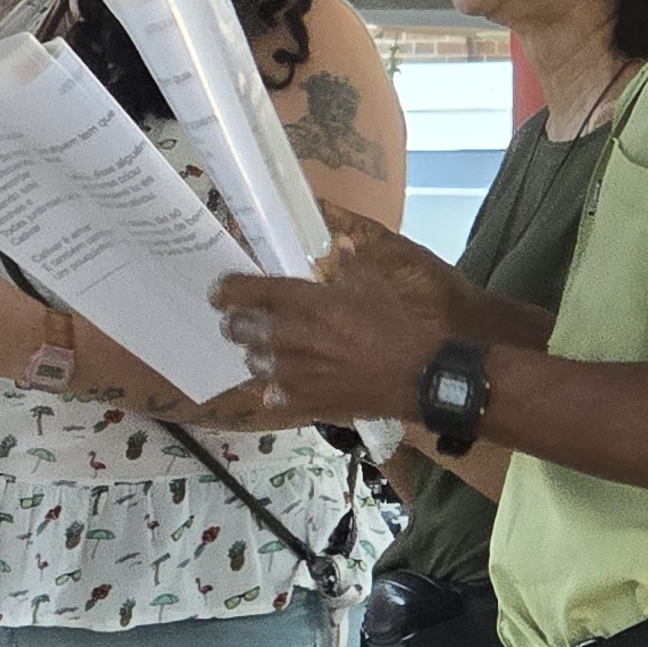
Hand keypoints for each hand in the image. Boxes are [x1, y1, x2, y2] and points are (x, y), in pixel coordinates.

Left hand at [214, 215, 476, 425]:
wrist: (430, 375)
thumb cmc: (406, 321)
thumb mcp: (376, 278)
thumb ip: (346, 262)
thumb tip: (333, 243)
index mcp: (309, 303)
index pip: (253, 292)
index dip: (229, 289)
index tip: (218, 290)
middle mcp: (295, 339)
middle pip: (243, 331)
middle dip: (235, 323)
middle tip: (235, 319)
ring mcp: (301, 375)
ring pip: (257, 364)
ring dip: (256, 354)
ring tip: (261, 350)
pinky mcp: (313, 403)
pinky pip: (276, 397)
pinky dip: (274, 389)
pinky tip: (280, 385)